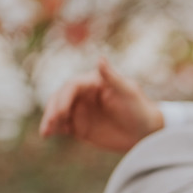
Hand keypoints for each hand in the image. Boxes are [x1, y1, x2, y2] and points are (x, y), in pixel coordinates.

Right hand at [40, 58, 163, 151]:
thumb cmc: (141, 109)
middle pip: (60, 98)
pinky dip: (54, 129)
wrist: (147, 132)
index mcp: (92, 83)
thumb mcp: (129, 92)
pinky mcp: (80, 126)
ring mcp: (80, 111)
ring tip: (45, 132)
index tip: (62, 112)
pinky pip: (63, 126)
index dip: (65, 98)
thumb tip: (100, 58)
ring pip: (58, 112)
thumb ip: (113, 78)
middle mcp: (82, 95)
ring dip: (50, 121)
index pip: (72, 86)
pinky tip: (48, 134)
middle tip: (50, 123)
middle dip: (53, 110)